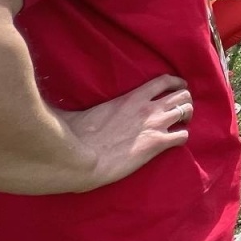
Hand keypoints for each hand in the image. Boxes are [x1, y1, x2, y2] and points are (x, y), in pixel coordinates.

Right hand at [57, 75, 192, 191]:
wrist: (82, 160)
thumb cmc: (76, 137)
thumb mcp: (77, 113)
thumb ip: (73, 106)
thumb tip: (53, 108)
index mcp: (132, 97)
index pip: (164, 80)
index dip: (176, 83)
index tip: (178, 88)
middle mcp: (149, 108)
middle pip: (183, 94)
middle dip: (185, 101)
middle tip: (180, 111)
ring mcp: (155, 125)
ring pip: (187, 111)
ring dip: (187, 117)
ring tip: (182, 124)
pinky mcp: (157, 144)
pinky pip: (183, 136)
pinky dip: (182, 138)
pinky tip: (174, 143)